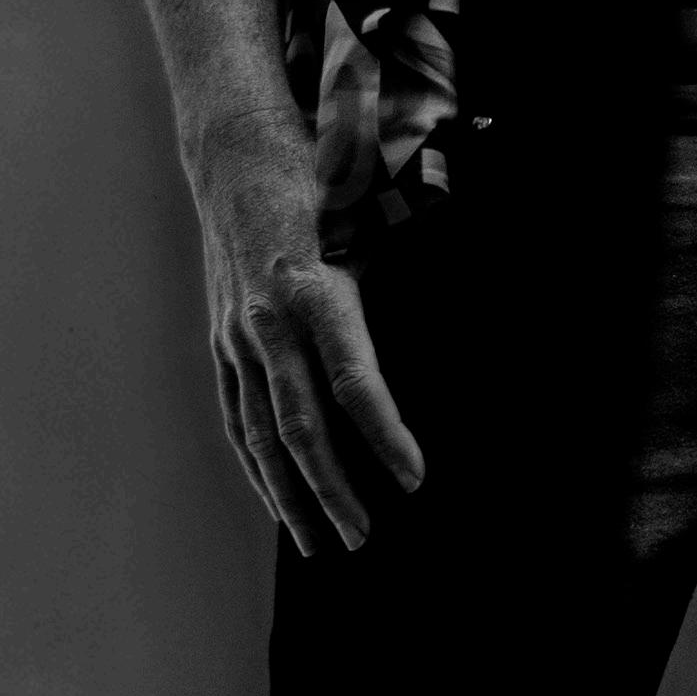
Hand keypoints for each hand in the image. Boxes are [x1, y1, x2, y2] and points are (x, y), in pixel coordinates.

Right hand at [193, 108, 423, 555]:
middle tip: (366, 539)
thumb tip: (474, 319)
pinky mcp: (222, 338)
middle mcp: (269, 319)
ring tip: (321, 546)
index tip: (416, 480)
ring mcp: (238, 333)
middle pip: (299, 424)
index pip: (352, 378)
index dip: (385, 433)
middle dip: (332, 488)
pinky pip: (236, 416)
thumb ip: (405, 270)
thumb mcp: (367, 217)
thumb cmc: (317, 179)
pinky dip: (257, 465)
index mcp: (313, 288)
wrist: (233, 150)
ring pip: (260, 431)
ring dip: (290, 494)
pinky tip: (278, 502)